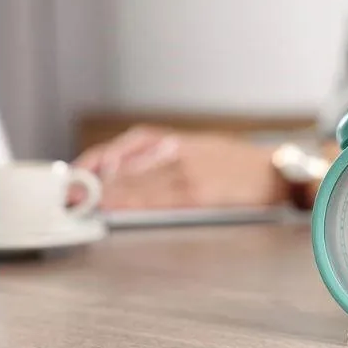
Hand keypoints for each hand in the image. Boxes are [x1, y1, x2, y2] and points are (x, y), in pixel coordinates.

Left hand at [71, 125, 287, 209]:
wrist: (275, 173)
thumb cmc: (242, 165)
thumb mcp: (204, 148)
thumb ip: (170, 157)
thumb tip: (133, 170)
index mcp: (182, 142)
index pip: (133, 144)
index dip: (102, 157)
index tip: (81, 170)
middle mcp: (181, 152)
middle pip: (131, 164)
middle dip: (98, 180)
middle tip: (72, 193)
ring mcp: (189, 172)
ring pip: (140, 180)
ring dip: (109, 191)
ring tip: (86, 201)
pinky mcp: (200, 193)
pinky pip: (159, 196)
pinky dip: (134, 200)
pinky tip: (117, 205)